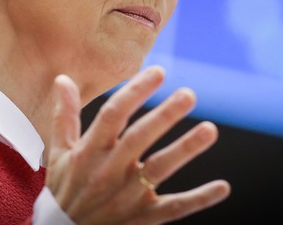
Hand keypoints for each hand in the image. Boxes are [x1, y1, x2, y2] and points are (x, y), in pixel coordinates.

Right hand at [46, 66, 230, 223]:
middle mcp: (109, 171)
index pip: (113, 114)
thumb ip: (65, 116)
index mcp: (90, 151)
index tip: (158, 72)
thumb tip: (63, 79)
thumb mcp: (59, 153)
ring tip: (210, 129)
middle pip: (140, 138)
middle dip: (165, 115)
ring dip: (186, 149)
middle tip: (189, 94)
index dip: (135, 91)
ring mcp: (128, 195)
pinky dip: (200, 199)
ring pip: (160, 169)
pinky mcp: (143, 217)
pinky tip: (223, 187)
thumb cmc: (65, 190)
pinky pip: (174, 207)